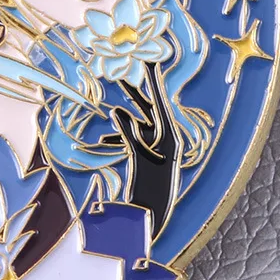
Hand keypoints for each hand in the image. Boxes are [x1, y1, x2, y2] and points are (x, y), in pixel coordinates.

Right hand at [109, 62, 180, 239]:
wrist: (152, 219)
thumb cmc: (150, 191)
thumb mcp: (139, 159)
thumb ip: (129, 134)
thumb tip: (117, 111)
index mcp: (171, 138)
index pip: (161, 102)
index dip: (154, 81)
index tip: (150, 61)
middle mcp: (167, 140)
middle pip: (151, 107)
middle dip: (139, 88)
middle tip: (132, 66)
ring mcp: (158, 148)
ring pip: (141, 120)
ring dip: (128, 106)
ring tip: (117, 88)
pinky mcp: (149, 157)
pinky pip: (135, 136)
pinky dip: (122, 130)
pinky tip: (109, 125)